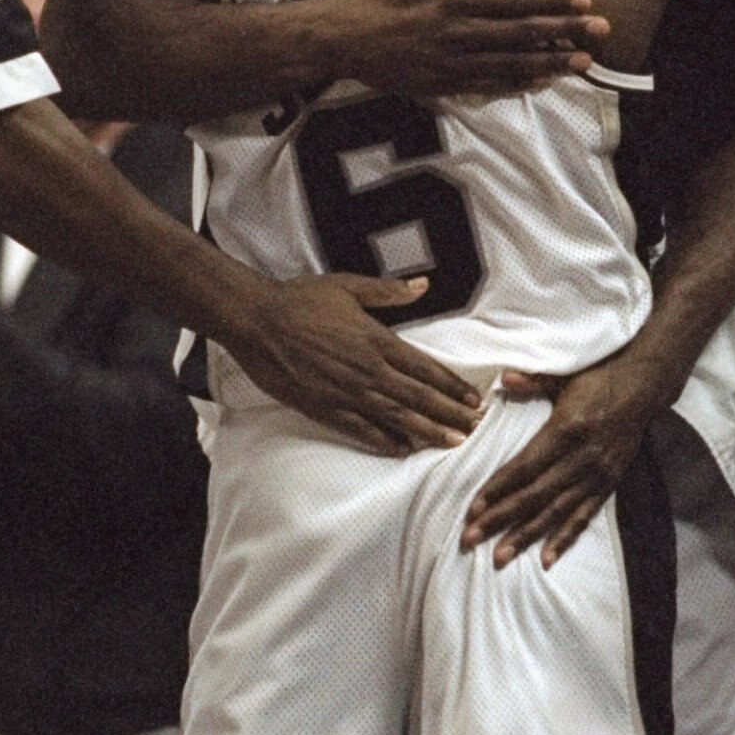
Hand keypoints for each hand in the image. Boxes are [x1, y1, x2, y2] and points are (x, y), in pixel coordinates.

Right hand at [226, 273, 482, 454]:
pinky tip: (404, 450)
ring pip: (398, 417)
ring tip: (453, 442)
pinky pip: (362, 429)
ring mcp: (348, 392)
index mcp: (378, 340)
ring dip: (428, 431)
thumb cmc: (301, 300)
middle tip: (476, 428)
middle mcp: (369, 370)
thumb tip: (423, 284)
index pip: (426, 369)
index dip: (453, 386)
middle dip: (451, 414)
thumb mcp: (348, 286)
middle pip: (420, 398)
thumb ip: (388, 291)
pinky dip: (385, 441)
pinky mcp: (325, 408)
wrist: (257, 321)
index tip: (474, 399)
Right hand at [320, 0, 610, 99]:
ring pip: (512, 64)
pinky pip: (487, 86)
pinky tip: (540, 81)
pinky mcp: (442, 84)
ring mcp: (452, 63)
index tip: (584, 1)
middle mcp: (459, 33)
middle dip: (566, 33)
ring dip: (550, 63)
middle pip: (523, 34)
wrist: (339, 39)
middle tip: (602, 32)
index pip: (515, 1)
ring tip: (582, 63)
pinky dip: (517, 84)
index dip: (552, 3)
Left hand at [460, 348, 666, 566]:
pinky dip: (564, 539)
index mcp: (567, 429)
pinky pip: (583, 517)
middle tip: (469, 538)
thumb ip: (533, 380)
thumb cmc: (599, 378)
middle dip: (499, 518)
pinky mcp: (609, 484)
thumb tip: (503, 378)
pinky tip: (545, 560)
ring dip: (525, 536)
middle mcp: (582, 458)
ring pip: (555, 512)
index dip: (497, 489)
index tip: (472, 509)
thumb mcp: (565, 375)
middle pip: (534, 495)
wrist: (645, 387)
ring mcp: (597, 475)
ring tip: (499, 557)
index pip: (524, 466)